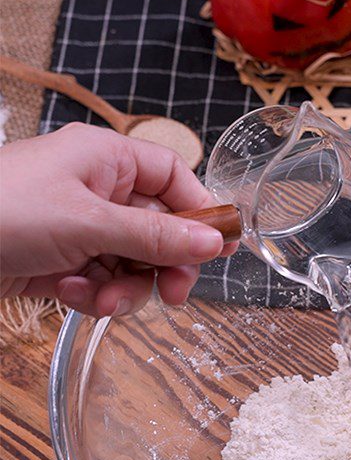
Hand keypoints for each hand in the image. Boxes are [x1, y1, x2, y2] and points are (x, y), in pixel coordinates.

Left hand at [0, 123, 235, 316]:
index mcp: (106, 160)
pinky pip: (104, 282)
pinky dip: (93, 296)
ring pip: (134, 263)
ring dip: (124, 289)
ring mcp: (81, 228)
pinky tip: (66, 294)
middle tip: (173, 294)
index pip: (174, 177)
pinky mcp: (64, 261)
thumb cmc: (3, 211)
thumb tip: (215, 242)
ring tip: (97, 299)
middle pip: (161, 229)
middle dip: (164, 265)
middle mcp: (98, 190)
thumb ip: (156, 236)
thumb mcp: (90, 224)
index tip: (220, 248)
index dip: (200, 211)